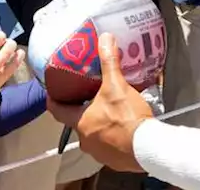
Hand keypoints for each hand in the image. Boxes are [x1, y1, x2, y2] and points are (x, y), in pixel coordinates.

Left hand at [48, 33, 151, 171]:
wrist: (148, 148)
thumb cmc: (127, 117)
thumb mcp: (117, 86)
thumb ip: (109, 61)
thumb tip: (105, 38)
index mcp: (80, 122)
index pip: (58, 111)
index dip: (54, 101)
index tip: (51, 93)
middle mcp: (85, 140)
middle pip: (77, 122)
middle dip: (82, 110)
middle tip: (89, 97)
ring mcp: (100, 153)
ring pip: (94, 135)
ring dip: (99, 124)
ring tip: (109, 110)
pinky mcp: (115, 161)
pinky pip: (109, 146)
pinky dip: (113, 137)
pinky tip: (124, 127)